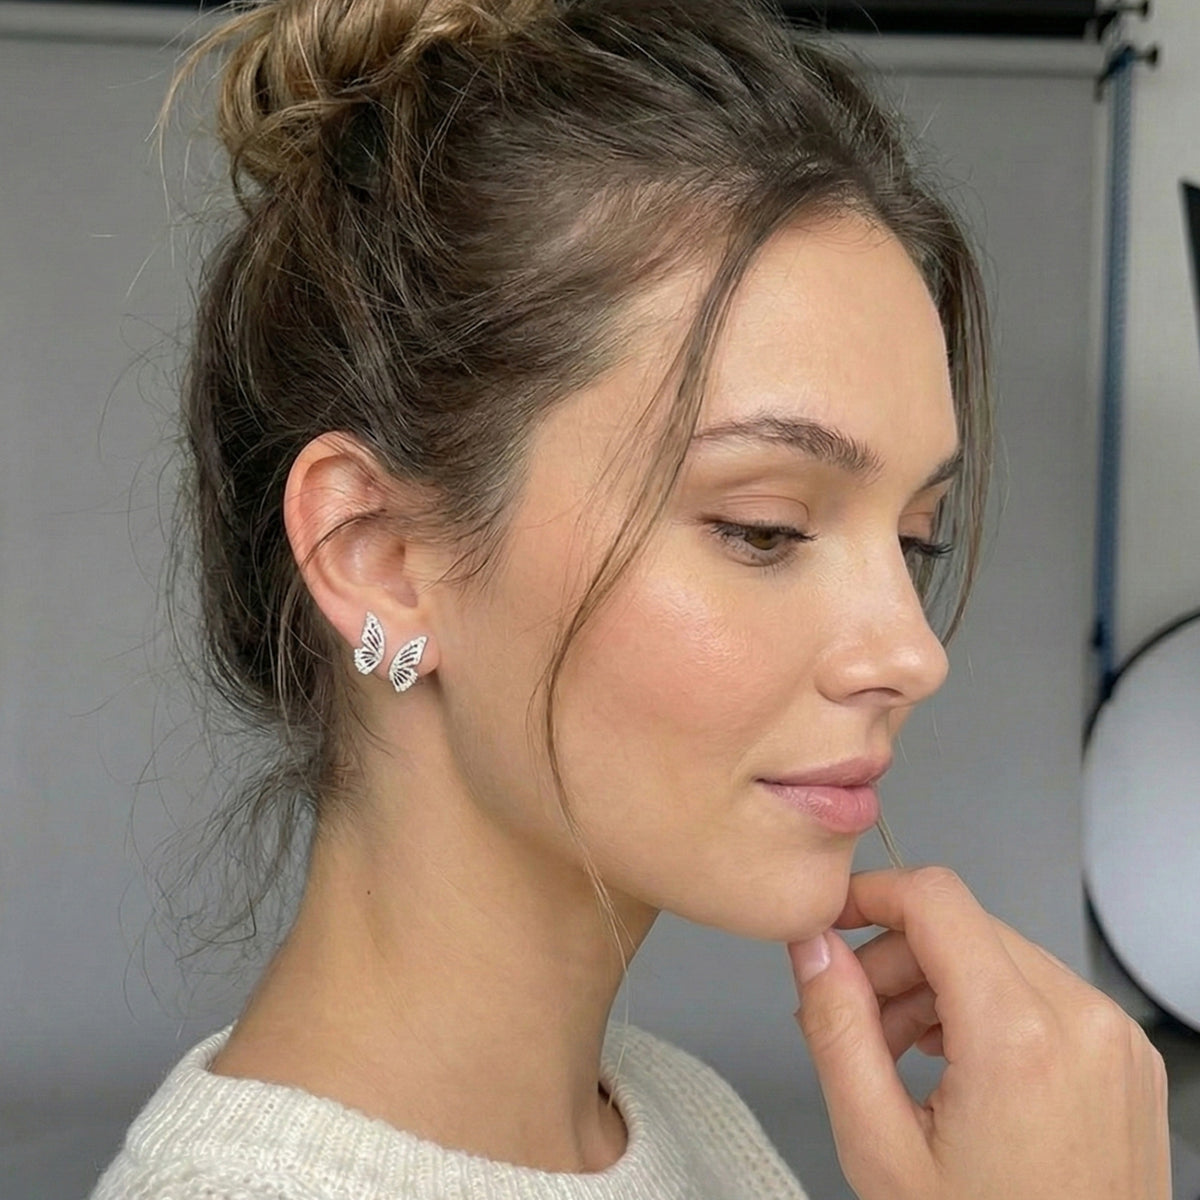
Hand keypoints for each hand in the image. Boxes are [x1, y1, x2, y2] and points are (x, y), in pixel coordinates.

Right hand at [786, 866, 1170, 1199]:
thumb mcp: (879, 1147)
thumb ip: (836, 1030)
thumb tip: (812, 947)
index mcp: (1019, 1036)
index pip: (935, 897)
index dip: (871, 894)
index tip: (834, 921)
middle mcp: (1082, 1019)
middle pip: (963, 925)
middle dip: (896, 959)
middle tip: (857, 1020)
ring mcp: (1115, 1037)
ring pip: (1001, 953)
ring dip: (938, 984)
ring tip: (902, 1055)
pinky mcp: (1127, 1056)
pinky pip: (1043, 991)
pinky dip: (988, 1007)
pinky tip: (957, 1066)